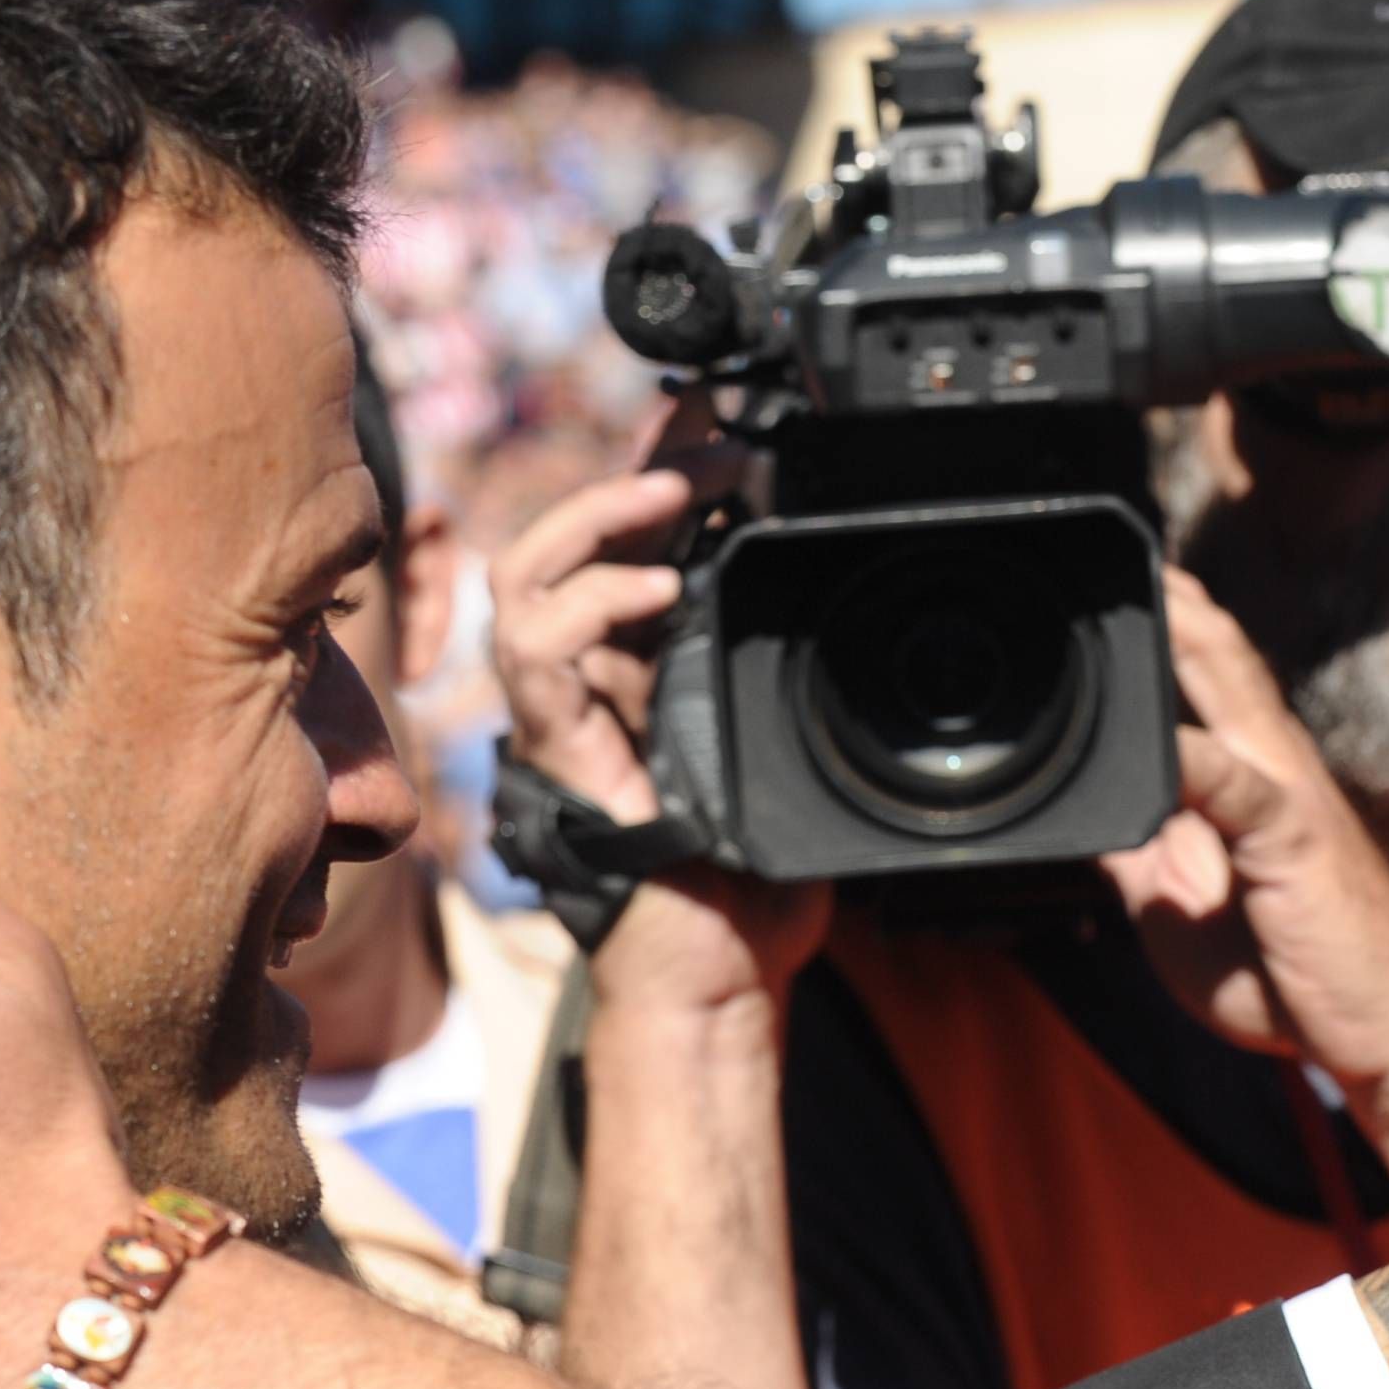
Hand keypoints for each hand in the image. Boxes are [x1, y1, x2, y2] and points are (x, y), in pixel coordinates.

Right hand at [489, 394, 822, 1016]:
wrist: (718, 974)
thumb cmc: (754, 877)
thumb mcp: (797, 745)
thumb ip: (801, 670)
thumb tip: (860, 597)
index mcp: (647, 662)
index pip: (636, 537)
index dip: (667, 465)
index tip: (733, 414)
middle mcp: (594, 676)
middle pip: (574, 535)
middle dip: (638, 470)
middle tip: (716, 442)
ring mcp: (567, 710)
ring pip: (527, 575)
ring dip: (598, 515)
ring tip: (673, 491)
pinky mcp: (558, 751)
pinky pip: (537, 653)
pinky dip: (590, 605)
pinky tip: (655, 590)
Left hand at [1103, 573, 1388, 1222]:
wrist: (1384, 1033)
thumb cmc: (1293, 972)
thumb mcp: (1181, 913)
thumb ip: (1135, 857)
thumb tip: (1078, 820)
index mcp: (1247, 775)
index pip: (1200, 674)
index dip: (1160, 622)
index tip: (1104, 580)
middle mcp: (1271, 764)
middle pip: (1215, 653)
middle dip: (1167, 596)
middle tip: (1111, 545)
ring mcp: (1285, 793)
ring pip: (1230, 689)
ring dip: (1184, 635)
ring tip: (1141, 585)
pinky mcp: (1293, 837)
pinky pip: (1233, 787)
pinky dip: (1185, 758)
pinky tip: (1155, 741)